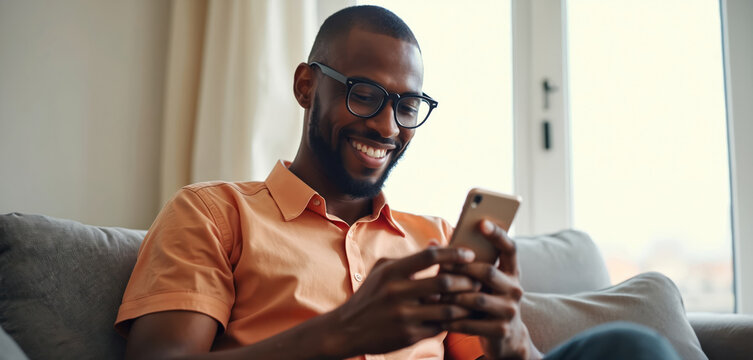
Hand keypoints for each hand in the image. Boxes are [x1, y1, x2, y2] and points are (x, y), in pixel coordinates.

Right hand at [324, 246, 478, 357]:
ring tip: (474, 298)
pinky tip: (460, 316)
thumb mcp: (383, 270)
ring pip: (448, 308)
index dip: (454, 253)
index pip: (430, 255)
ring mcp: (404, 315)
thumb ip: (410, 259)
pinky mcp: (409, 335)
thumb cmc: (370, 295)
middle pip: (444, 282)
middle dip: (466, 280)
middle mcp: (397, 292)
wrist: (346, 329)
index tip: (469, 254)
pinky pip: (440, 326)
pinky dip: (452, 320)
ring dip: (465, 303)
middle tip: (478, 279)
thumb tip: (437, 244)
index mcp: (392, 271)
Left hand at [443, 220, 541, 359]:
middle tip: (440, 268)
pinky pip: (473, 323)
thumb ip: (461, 263)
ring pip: (477, 298)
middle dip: (461, 269)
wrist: (505, 338)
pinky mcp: (502, 330)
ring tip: (435, 296)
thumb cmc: (485, 300)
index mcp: (511, 272)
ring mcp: (510, 310)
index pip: (510, 248)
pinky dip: (454, 320)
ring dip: (454, 296)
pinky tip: (440, 318)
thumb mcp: (480, 282)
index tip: (482, 222)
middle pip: (488, 271)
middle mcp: (515, 289)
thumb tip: (432, 243)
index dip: (497, 234)